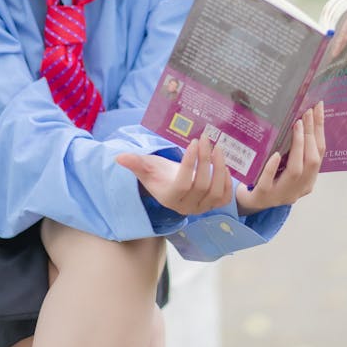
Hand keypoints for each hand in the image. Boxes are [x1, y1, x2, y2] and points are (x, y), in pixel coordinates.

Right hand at [116, 133, 233, 215]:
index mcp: (170, 198)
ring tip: (218, 147)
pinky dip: (227, 181)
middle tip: (207, 139)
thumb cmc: (159, 173)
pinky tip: (224, 164)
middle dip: (206, 160)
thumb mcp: (146, 166)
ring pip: (216, 191)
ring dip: (219, 168)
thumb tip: (119, 157)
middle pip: (201, 185)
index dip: (191, 164)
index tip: (194, 142)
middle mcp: (187, 207)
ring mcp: (202, 208)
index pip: (184, 183)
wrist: (171, 184)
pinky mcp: (213, 205)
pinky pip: (224, 197)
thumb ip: (135, 162)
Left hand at [236, 101, 324, 213]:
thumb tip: (298, 117)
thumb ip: (294, 150)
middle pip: (311, 161)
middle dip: (311, 135)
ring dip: (299, 146)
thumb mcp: (285, 165)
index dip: (320, 130)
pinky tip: (276, 154)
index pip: (319, 153)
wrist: (249, 203)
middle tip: (306, 112)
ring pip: (296, 171)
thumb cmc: (269, 179)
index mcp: (307, 180)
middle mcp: (298, 188)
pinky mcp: (263, 195)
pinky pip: (269, 181)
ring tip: (297, 126)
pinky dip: (273, 167)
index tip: (318, 108)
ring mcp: (281, 193)